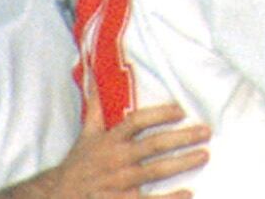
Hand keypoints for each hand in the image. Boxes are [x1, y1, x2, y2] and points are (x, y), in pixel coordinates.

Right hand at [32, 103, 210, 197]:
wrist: (58, 195)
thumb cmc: (79, 164)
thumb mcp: (86, 134)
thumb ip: (97, 109)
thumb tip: (96, 78)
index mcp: (110, 140)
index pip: (136, 121)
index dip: (159, 114)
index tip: (181, 110)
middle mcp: (116, 160)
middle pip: (153, 146)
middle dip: (181, 138)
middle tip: (205, 132)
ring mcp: (119, 183)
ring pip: (155, 172)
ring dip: (182, 163)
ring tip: (204, 155)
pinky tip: (188, 193)